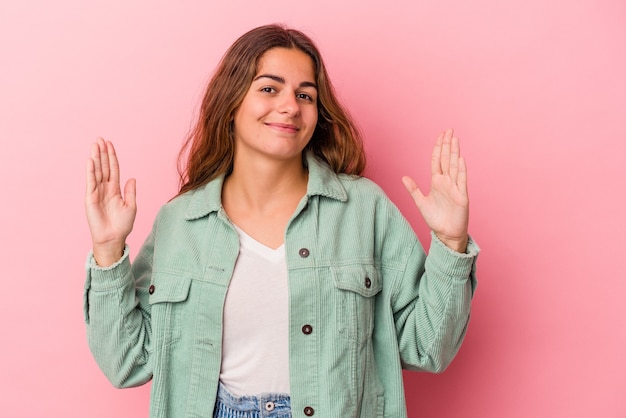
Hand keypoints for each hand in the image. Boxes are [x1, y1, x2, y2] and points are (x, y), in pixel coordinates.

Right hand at [85, 138, 136, 265]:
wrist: (113, 238)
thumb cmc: (122, 225)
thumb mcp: (131, 206)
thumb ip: (130, 192)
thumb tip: (132, 178)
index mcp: (115, 190)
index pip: (113, 169)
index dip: (112, 157)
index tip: (110, 144)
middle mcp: (105, 189)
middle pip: (104, 167)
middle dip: (102, 153)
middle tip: (100, 139)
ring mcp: (97, 192)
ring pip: (96, 171)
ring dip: (96, 158)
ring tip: (95, 145)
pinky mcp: (90, 198)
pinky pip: (90, 182)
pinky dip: (90, 171)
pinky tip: (90, 160)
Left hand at [402, 129, 468, 252]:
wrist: (446, 234)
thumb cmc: (435, 219)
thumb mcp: (421, 202)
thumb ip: (413, 189)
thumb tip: (403, 177)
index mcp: (437, 182)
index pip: (437, 160)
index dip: (438, 147)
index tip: (440, 135)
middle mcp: (446, 182)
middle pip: (447, 159)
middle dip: (447, 144)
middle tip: (449, 130)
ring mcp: (455, 188)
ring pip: (454, 166)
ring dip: (454, 153)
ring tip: (455, 139)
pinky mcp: (461, 196)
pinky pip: (461, 181)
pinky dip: (461, 170)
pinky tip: (460, 159)